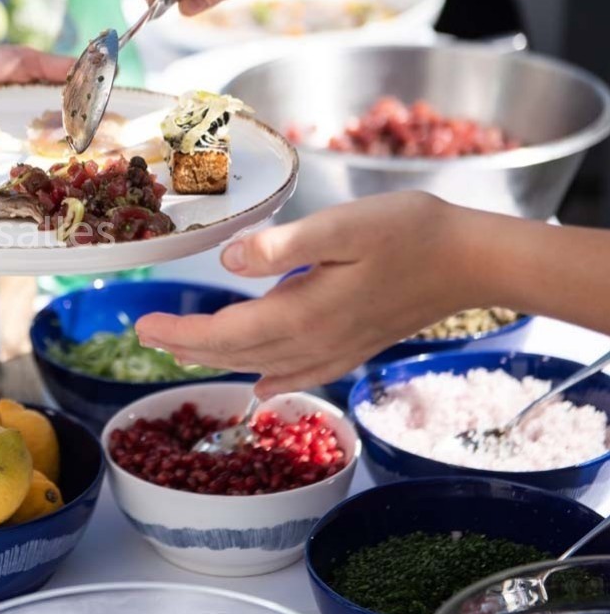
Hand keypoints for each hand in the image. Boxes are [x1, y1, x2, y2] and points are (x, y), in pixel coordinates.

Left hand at [136, 193, 480, 396]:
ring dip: (217, 360)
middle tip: (146, 336)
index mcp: (301, 313)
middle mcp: (313, 342)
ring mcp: (336, 350)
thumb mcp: (341, 226)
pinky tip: (262, 387)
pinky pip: (300, 374)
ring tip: (181, 352)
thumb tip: (227, 261)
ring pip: (260, 365)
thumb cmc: (409, 232)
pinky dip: (271, 380)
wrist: (472, 261)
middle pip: (234, 354)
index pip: (222, 334)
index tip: (140, 325)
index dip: (178, 332)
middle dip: (185, 347)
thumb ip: (280, 245)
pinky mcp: (355, 348)